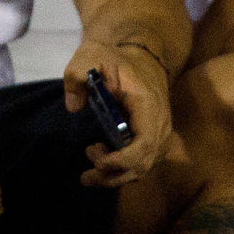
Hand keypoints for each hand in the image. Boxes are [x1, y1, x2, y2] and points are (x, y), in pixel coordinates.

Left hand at [65, 40, 171, 187]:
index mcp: (148, 105)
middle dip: (114, 175)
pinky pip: (143, 163)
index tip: (97, 160)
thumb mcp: (91, 56)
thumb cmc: (114, 59)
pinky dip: (123, 170)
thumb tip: (73, 106)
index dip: (123, 160)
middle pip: (144, 163)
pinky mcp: (155, 140)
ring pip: (145, 167)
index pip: (145, 143)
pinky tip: (102, 162)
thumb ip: (77, 75)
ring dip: (116, 176)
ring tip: (90, 168)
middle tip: (85, 174)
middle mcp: (160, 124)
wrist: (141, 59)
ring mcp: (161, 134)